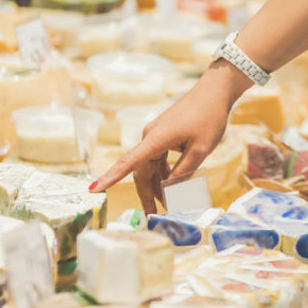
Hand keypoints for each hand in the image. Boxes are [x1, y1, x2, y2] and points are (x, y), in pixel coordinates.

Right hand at [89, 59, 251, 212]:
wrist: (214, 92)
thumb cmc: (209, 118)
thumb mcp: (200, 150)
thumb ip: (183, 173)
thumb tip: (168, 192)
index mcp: (155, 140)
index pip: (128, 163)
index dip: (110, 178)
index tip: (93, 189)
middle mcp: (150, 137)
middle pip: (141, 171)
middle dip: (146, 194)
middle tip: (154, 215)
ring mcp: (156, 135)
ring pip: (150, 166)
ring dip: (157, 185)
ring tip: (168, 204)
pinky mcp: (164, 134)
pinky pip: (158, 158)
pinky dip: (163, 173)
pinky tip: (172, 185)